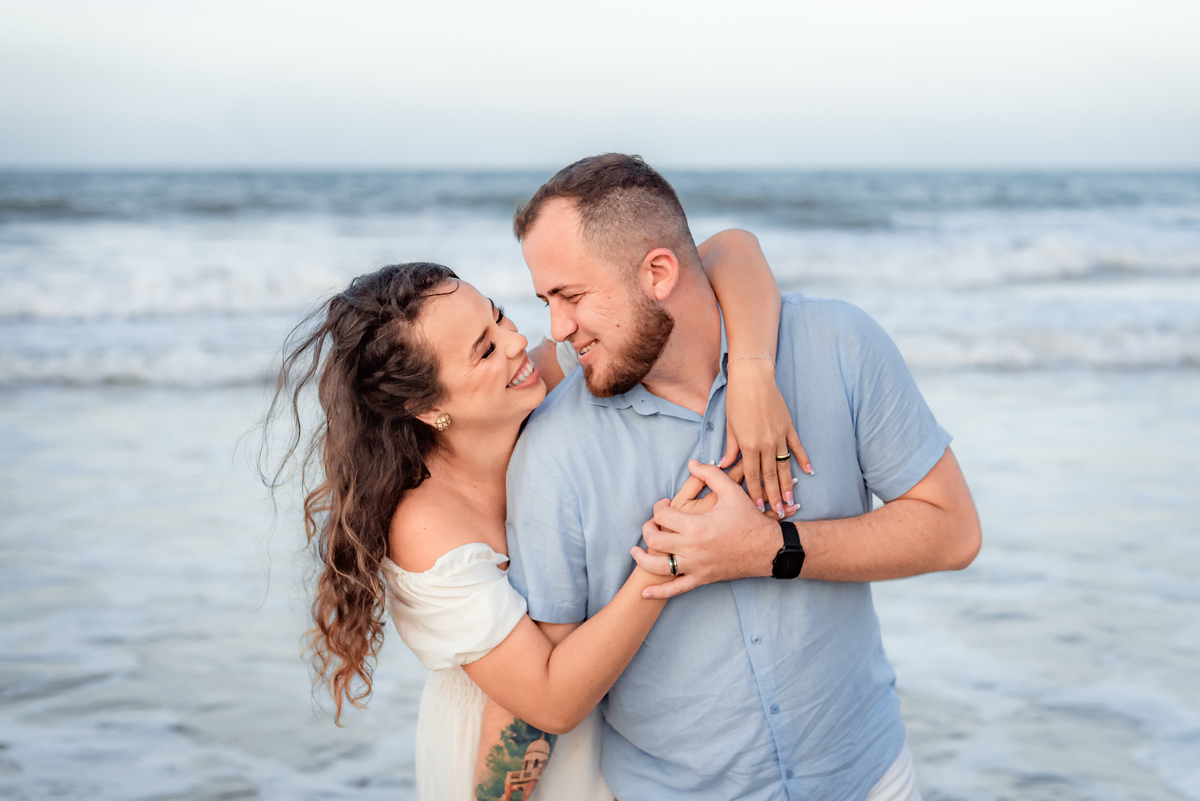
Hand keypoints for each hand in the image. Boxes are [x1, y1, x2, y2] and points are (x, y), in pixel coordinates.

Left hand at [631, 460, 794, 599]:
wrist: (767, 549)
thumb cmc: (749, 520)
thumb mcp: (732, 492)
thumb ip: (710, 474)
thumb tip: (691, 463)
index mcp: (697, 526)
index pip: (662, 515)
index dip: (658, 507)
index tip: (663, 504)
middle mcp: (692, 549)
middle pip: (655, 539)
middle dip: (648, 528)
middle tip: (653, 523)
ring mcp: (695, 566)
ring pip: (658, 566)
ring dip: (642, 558)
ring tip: (636, 551)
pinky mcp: (701, 579)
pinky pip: (675, 589)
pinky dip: (658, 592)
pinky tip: (644, 593)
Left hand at [722, 359, 812, 519]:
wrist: (753, 377)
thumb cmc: (737, 400)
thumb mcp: (730, 426)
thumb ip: (731, 447)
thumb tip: (725, 464)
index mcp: (748, 445)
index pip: (752, 475)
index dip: (755, 493)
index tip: (758, 508)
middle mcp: (765, 444)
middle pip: (770, 475)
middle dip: (774, 496)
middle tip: (779, 513)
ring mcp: (779, 436)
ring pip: (784, 466)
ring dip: (788, 484)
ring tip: (791, 501)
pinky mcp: (788, 427)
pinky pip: (797, 447)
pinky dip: (804, 459)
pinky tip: (809, 471)